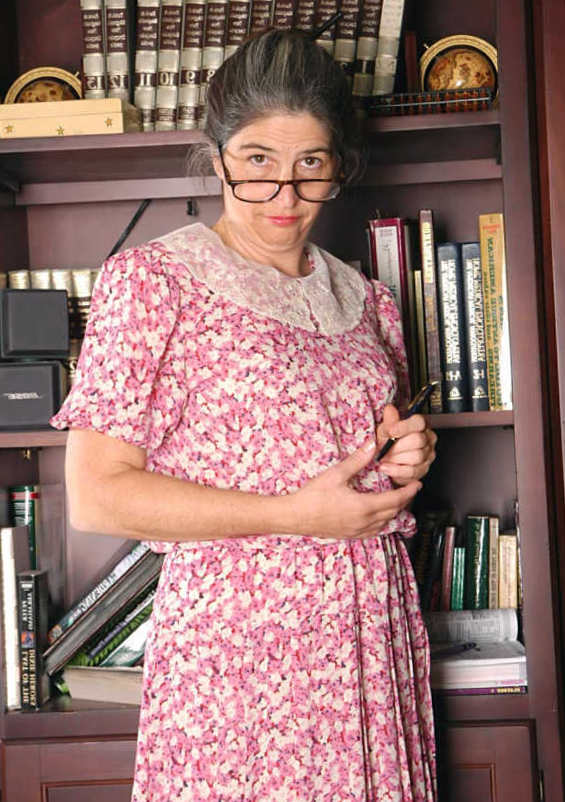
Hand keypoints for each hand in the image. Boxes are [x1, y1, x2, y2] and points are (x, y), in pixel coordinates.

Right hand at [290, 441, 421, 539]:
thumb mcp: (336, 474)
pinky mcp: (350, 535)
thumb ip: (357, 460)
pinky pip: (374, 531)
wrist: (295, 516)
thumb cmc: (313, 496)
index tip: (417, 484)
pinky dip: (383, 523)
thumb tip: (372, 445)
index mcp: (364, 506)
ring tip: (398, 501)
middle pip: (393, 512)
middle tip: (410, 489)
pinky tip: (380, 517)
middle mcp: (364, 521)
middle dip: (404, 500)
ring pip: (385, 523)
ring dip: (394, 512)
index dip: (408, 492)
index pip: (395, 499)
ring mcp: (357, 531)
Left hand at [376, 403, 436, 485]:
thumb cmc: (388, 443)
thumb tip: (390, 409)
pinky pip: (412, 471)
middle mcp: (427, 439)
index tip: (391, 431)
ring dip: (395, 459)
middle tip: (383, 449)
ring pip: (416, 457)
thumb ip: (389, 421)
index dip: (404, 426)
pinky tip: (387, 467)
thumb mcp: (385, 430)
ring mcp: (428, 455)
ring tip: (383, 458)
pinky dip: (396, 471)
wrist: (387, 461)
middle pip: (418, 440)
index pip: (419, 422)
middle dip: (397, 446)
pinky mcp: (423, 470)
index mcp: (419, 425)